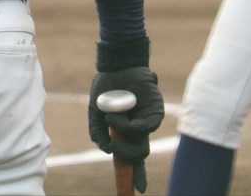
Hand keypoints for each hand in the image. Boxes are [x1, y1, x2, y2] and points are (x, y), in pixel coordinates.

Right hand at [89, 65, 163, 192]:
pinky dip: (127, 126)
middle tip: (116, 152)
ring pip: (141, 147)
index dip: (135, 175)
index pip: (133, 156)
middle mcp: (138, 128)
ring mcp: (148, 121)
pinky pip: (144, 129)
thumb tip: (106, 150)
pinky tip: (116, 117)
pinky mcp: (155, 112)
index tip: (137, 191)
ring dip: (124, 142)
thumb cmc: (107, 87)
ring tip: (111, 122)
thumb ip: (97, 132)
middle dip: (129, 162)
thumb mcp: (95, 112)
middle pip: (138, 155)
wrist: (116, 66)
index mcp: (126, 131)